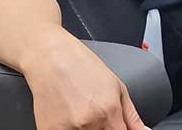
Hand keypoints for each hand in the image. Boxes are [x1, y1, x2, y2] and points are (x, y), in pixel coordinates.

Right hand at [22, 29, 146, 129]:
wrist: (50, 58)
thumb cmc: (82, 67)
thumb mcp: (117, 86)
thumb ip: (131, 115)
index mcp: (108, 111)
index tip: (117, 126)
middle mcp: (88, 123)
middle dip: (104, 128)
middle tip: (97, 112)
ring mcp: (67, 129)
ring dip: (87, 129)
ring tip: (81, 110)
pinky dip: (70, 128)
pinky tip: (69, 114)